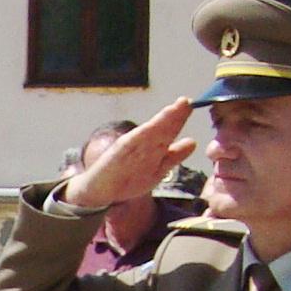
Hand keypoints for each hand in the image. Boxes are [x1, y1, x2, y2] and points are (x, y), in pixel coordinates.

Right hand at [58, 96, 199, 212]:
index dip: (179, 119)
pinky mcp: (119, 153)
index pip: (169, 131)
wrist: (98, 190)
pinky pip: (133, 143)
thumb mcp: (155, 168)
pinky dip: (144, 134)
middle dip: (174, 115)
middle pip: (162, 129)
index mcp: (152, 147)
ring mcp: (131, 148)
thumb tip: (192, 142)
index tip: (190, 105)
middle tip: (186, 101)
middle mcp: (143, 145)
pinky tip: (153, 126)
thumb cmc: (125, 177)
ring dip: (163, 120)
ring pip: (152, 133)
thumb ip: (173, 156)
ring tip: (176, 107)